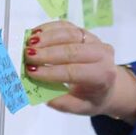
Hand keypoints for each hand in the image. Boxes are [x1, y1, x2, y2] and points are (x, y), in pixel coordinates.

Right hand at [21, 22, 135, 120]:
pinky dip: (49, 28)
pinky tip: (35, 34)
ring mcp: (94, 40)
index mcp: (102, 75)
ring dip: (47, 38)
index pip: (74, 71)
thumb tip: (43, 94)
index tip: (31, 71)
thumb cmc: (92, 96)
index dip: (51, 71)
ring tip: (29, 43)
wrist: (108, 83)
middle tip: (27, 56)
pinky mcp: (84, 32)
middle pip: (72, 50)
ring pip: (69, 34)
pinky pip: (66, 26)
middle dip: (47, 53)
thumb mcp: (81, 108)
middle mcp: (102, 55)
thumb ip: (63, 103)